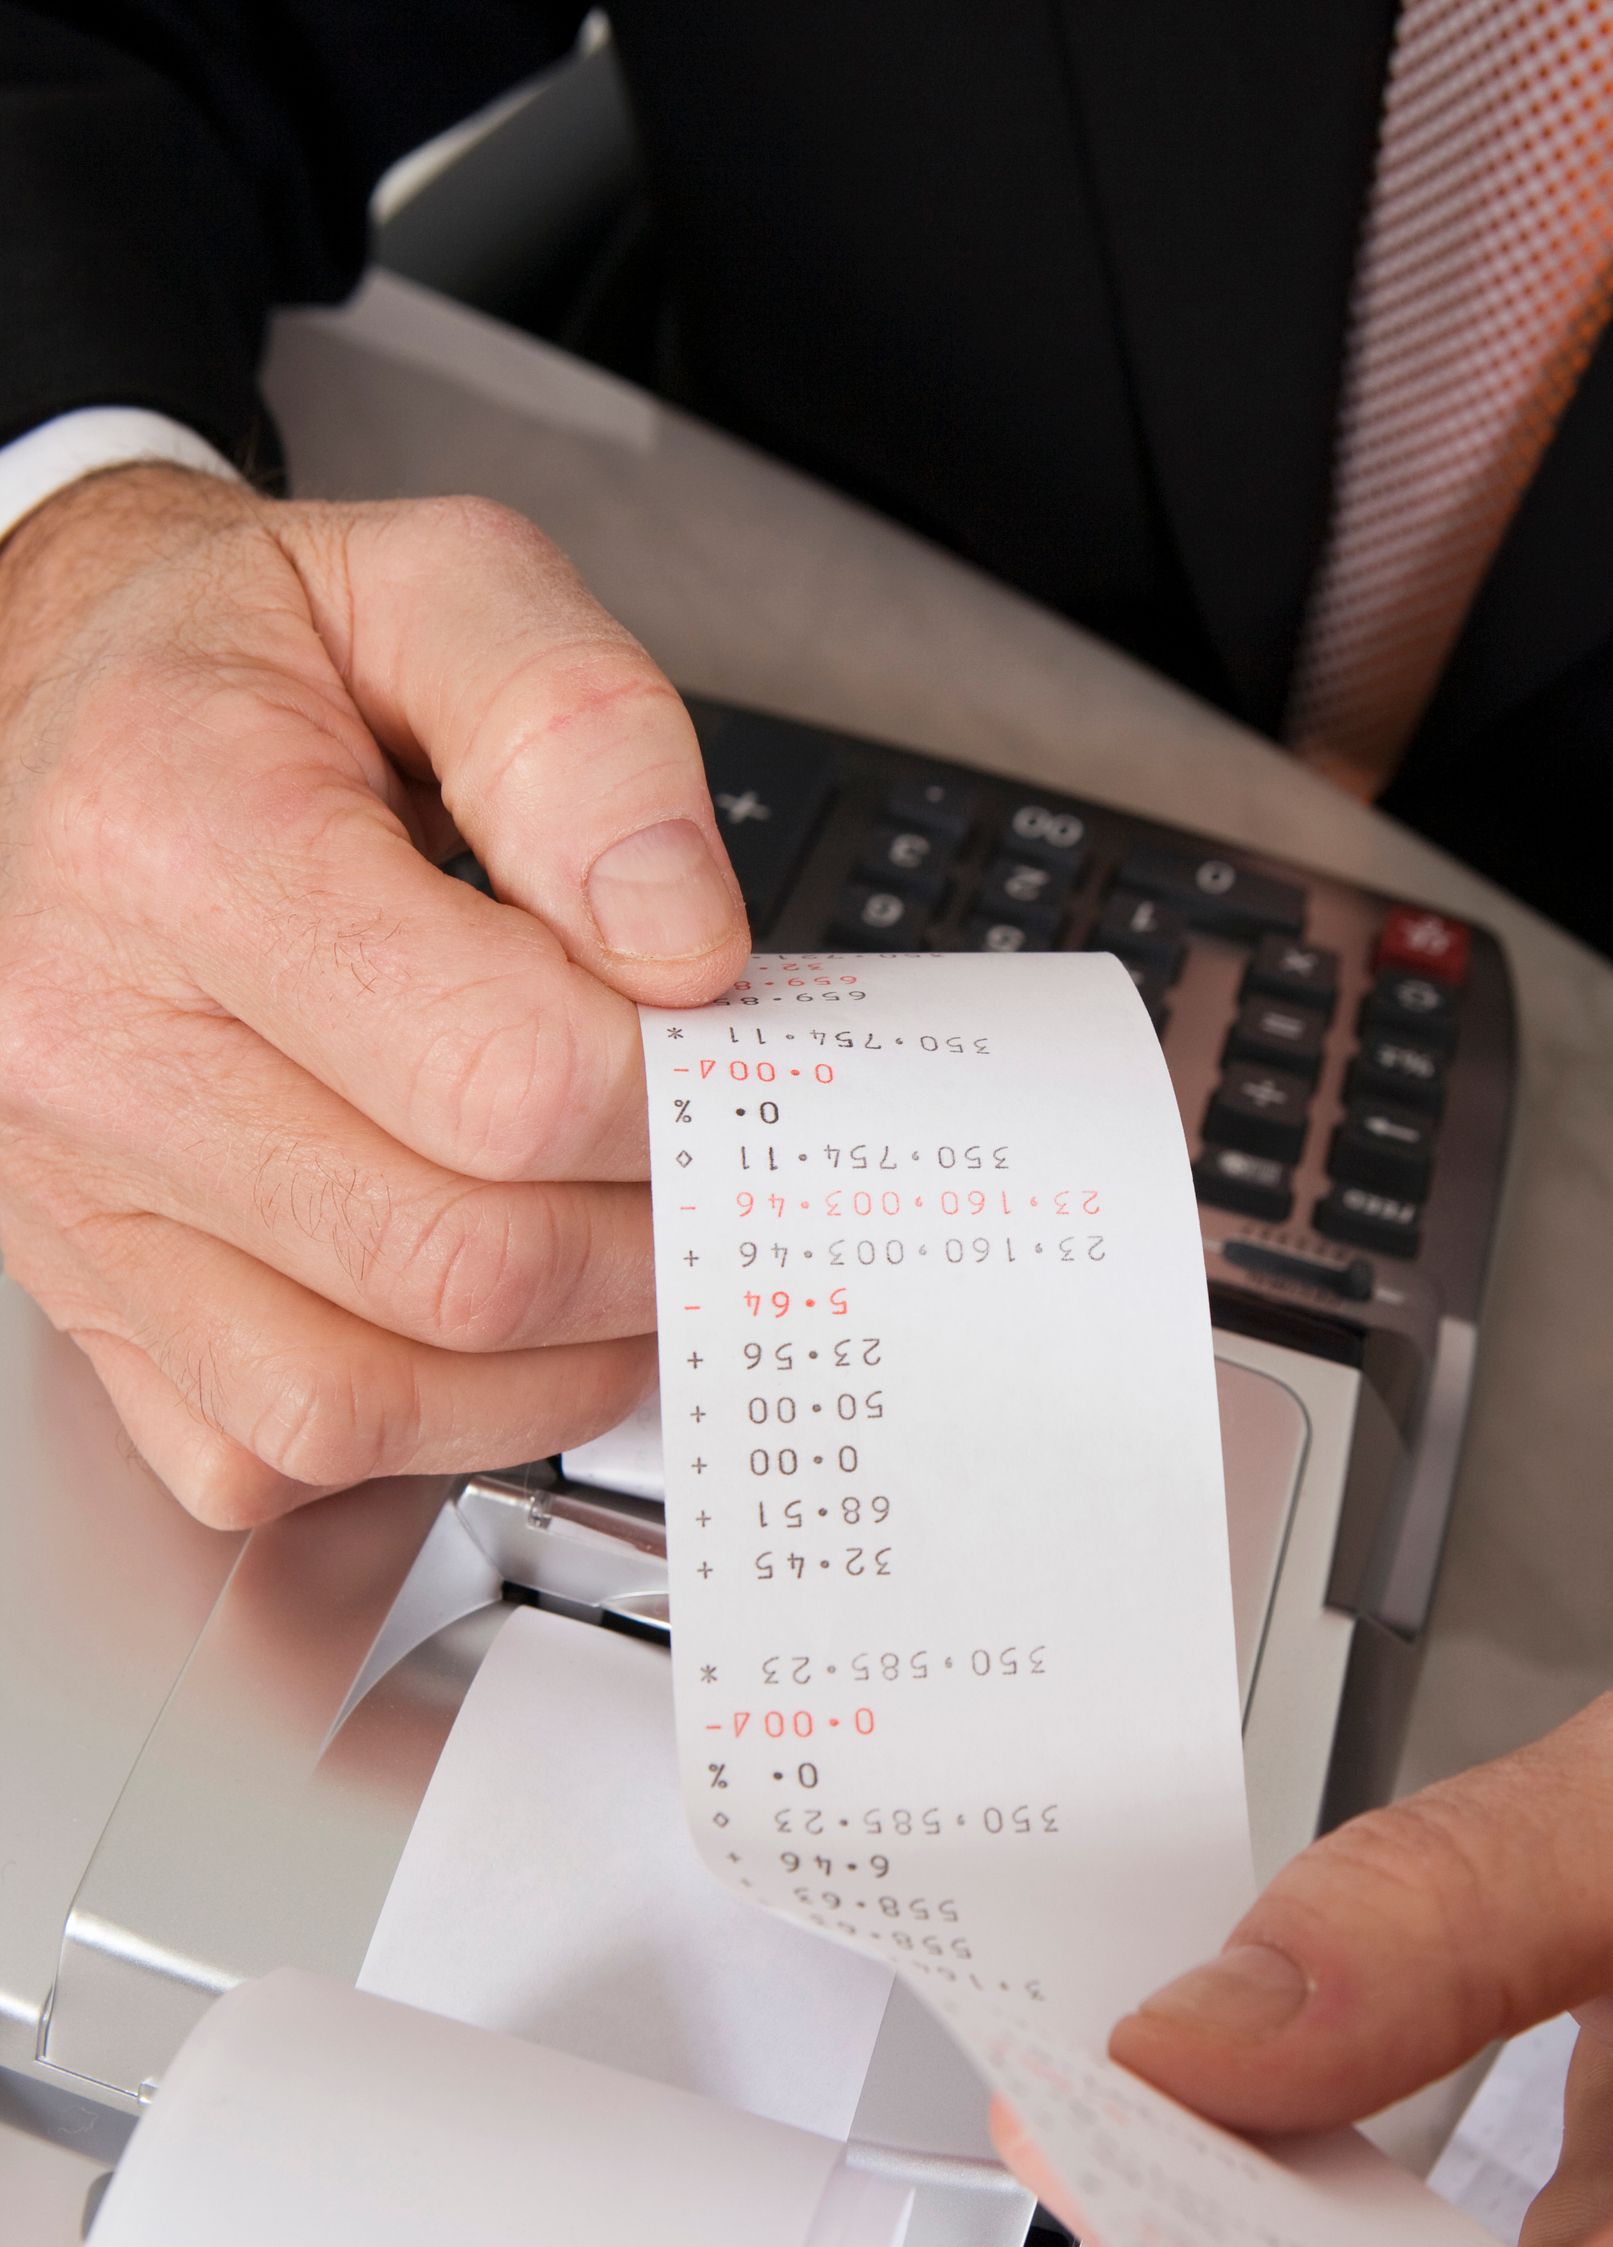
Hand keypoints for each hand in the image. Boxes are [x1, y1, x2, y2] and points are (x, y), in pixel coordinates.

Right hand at [0, 465, 748, 1526]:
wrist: (47, 713)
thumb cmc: (241, 669)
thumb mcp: (434, 591)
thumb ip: (582, 731)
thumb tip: (678, 944)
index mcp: (173, 839)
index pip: (504, 1076)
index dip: (668, 1095)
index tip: (712, 1053)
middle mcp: (86, 1042)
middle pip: (456, 1263)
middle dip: (642, 1238)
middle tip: (700, 1169)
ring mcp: (74, 1197)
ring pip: (364, 1402)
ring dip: (551, 1362)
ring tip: (617, 1252)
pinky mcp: (86, 1301)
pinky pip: (268, 1454)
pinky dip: (414, 1427)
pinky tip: (477, 1324)